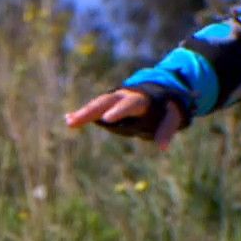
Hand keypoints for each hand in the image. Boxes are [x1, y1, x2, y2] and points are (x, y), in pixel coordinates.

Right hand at [64, 88, 183, 149]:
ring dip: (82, 113)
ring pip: (96, 105)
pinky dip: (82, 114)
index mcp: (140, 99)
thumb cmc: (165, 108)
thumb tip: (163, 147)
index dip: (119, 111)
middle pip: (104, 102)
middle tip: (75, 121)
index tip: (107, 119)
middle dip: (90, 111)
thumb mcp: (172, 117)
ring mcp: (113, 100)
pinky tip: (68, 118)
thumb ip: (167, 130)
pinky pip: (93, 109)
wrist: (158, 92)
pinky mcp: (106, 106)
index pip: (129, 105)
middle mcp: (123, 96)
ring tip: (69, 121)